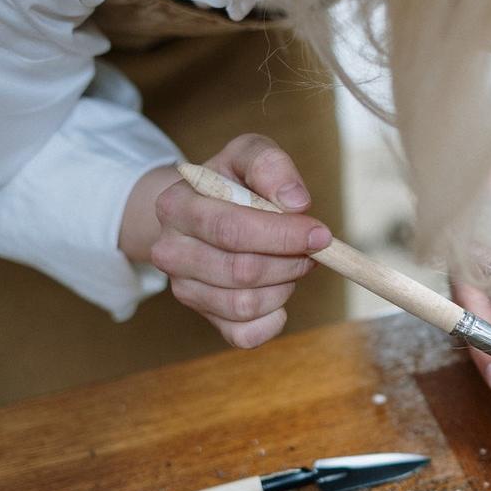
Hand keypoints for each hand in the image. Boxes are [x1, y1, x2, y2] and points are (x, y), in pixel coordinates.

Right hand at [128, 135, 330, 347]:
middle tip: (313, 250)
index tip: (320, 234)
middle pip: (240, 271)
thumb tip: (295, 201)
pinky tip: (280, 292)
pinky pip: (244, 335)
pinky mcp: (204, 316)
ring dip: (285, 286)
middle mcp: (170, 251)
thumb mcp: (248, 155)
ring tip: (292, 264)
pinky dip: (274, 319)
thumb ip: (270, 165)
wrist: (203, 212)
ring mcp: (184, 289)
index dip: (282, 236)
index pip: (230, 229)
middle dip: (290, 262)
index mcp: (176, 206)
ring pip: (245, 305)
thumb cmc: (232, 182)